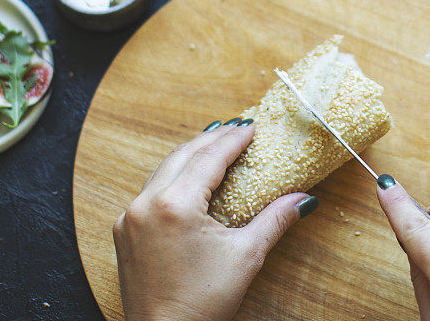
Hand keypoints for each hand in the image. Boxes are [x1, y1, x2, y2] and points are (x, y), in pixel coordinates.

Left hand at [113, 119, 317, 320]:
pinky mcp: (124, 230)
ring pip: (165, 168)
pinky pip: (151, 188)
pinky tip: (190, 175)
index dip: (234, 140)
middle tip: (238, 129)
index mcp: (176, 205)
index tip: (253, 127)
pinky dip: (173, 174)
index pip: (210, 158)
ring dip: (191, 153)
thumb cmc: (202, 304)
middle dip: (213, 139)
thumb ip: (275, 220)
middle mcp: (147, 203)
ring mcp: (130, 216)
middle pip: (184, 154)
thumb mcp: (246, 256)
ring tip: (216, 144)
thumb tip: (304, 199)